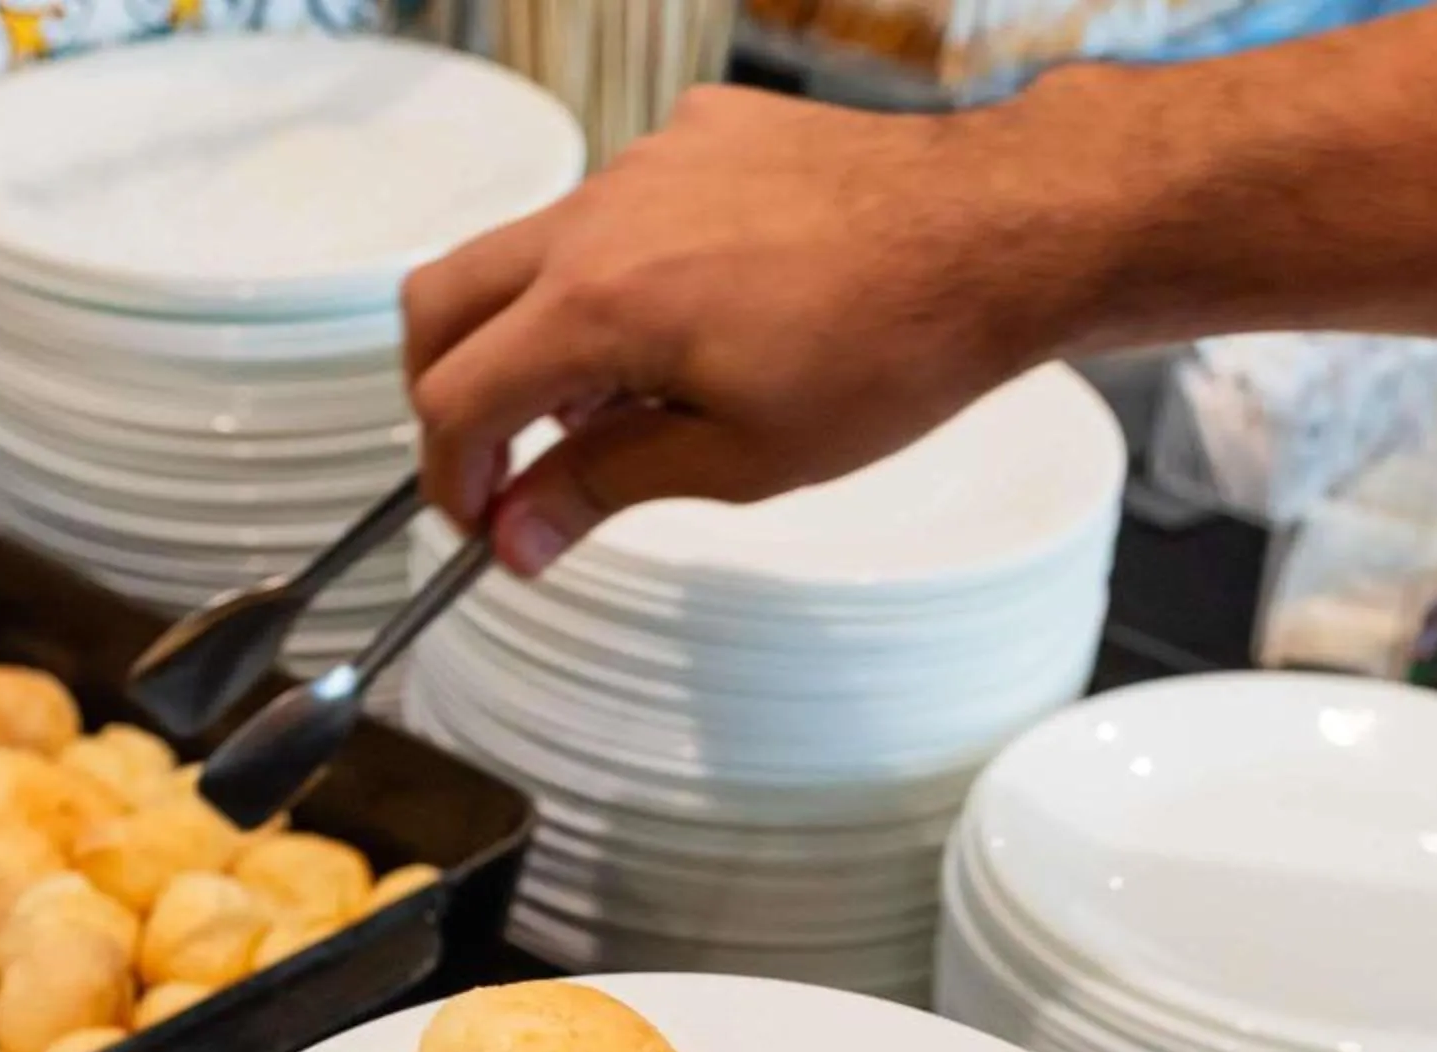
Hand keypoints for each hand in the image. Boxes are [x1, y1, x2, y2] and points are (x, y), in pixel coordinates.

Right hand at [403, 85, 1090, 574]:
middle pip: (442, 298)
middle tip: (498, 464)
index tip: (483, 523)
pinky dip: (615, 273)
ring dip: (535, 335)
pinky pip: (616, 204)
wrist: (994, 232)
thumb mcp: (739, 458)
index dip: (452, 479)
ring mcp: (647, 161)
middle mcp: (600, 214)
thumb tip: (519, 535)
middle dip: (445, 392)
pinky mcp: (699, 131)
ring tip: (620, 405)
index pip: (456, 397)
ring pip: (528, 249)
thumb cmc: (890, 349)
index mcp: (596, 304)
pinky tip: (694, 320)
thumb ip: (604, 487)